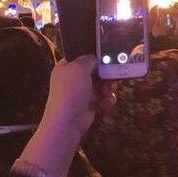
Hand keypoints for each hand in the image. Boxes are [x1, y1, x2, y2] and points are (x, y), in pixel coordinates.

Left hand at [16, 56, 115, 176]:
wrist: (67, 121)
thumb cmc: (71, 90)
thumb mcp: (79, 67)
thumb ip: (89, 58)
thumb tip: (95, 58)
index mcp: (66, 67)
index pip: (81, 56)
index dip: (93, 55)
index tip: (106, 56)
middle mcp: (73, 79)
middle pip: (95, 71)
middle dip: (105, 74)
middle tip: (112, 76)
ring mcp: (82, 92)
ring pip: (101, 85)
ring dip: (108, 88)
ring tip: (108, 91)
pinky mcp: (89, 105)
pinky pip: (102, 98)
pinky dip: (107, 100)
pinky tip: (107, 103)